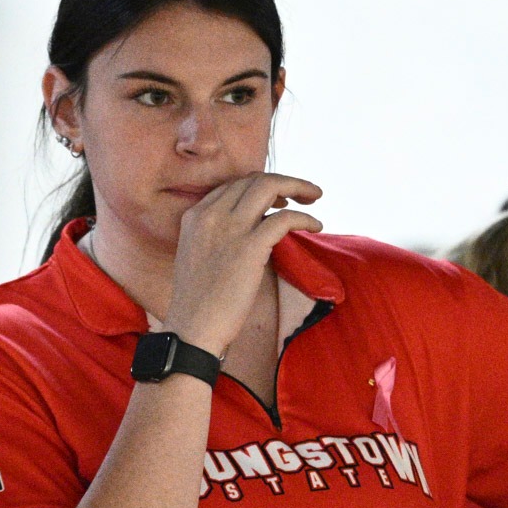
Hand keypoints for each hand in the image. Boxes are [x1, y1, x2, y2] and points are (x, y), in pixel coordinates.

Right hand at [163, 173, 321, 355]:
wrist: (192, 327)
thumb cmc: (198, 301)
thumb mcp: (197, 254)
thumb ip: (217, 235)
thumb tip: (252, 230)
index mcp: (195, 215)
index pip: (234, 185)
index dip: (260, 186)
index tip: (278, 200)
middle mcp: (210, 214)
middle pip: (254, 180)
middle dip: (284, 181)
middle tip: (304, 193)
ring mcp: (229, 228)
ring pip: (270, 187)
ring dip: (298, 186)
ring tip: (314, 198)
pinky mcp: (250, 246)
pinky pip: (285, 218)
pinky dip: (305, 218)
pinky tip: (316, 226)